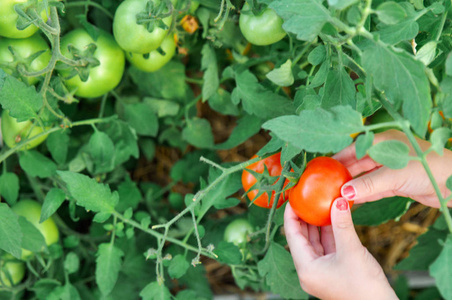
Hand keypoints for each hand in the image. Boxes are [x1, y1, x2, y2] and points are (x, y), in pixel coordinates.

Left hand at [284, 200, 396, 299]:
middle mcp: (310, 270)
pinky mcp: (333, 270)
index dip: (291, 215)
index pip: (292, 236)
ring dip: (318, 223)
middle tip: (306, 197)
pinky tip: (333, 217)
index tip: (293, 198)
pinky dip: (330, 232)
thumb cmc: (364, 287)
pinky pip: (327, 247)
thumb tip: (339, 200)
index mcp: (306, 268)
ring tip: (319, 202)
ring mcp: (321, 271)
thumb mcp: (351, 251)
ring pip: (315, 241)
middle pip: (302, 238)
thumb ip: (342, 224)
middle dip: (304, 217)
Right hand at [333, 130, 451, 207]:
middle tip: (325, 186)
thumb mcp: (394, 176)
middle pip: (357, 164)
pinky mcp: (396, 182)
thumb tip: (344, 192)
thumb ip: (368, 184)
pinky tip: (352, 201)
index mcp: (382, 142)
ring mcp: (390, 168)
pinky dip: (364, 194)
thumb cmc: (428, 169)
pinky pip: (375, 188)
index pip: (353, 149)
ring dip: (353, 186)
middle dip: (343, 175)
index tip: (322, 169)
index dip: (337, 159)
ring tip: (335, 195)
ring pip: (365, 177)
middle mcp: (384, 152)